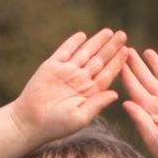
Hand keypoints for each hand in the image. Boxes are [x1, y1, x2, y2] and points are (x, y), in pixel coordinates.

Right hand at [10, 28, 126, 143]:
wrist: (29, 122)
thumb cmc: (55, 125)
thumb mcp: (80, 117)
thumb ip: (97, 104)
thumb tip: (116, 94)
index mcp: (88, 93)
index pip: (107, 74)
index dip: (117, 63)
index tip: (128, 51)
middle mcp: (79, 80)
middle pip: (99, 60)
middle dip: (111, 48)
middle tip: (123, 35)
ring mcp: (66, 72)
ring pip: (85, 52)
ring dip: (96, 42)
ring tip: (109, 32)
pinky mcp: (52, 66)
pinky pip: (65, 51)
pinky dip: (73, 43)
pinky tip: (83, 35)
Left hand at [119, 48, 157, 157]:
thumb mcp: (153, 137)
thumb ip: (140, 119)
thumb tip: (125, 103)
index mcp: (150, 110)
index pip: (135, 88)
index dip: (127, 74)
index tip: (118, 60)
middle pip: (147, 79)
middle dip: (137, 65)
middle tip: (127, 50)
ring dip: (157, 65)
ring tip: (148, 52)